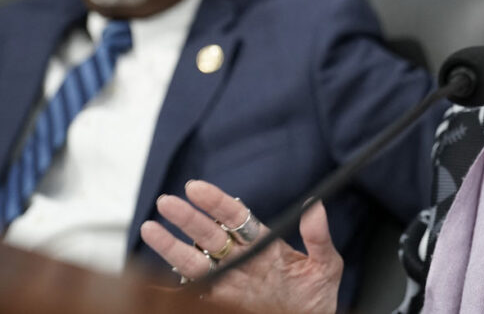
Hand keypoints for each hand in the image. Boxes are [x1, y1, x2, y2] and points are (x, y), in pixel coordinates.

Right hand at [140, 180, 343, 313]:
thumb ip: (318, 237)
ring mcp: (230, 282)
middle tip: (166, 203)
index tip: (195, 188)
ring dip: (172, 247)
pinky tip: (154, 280)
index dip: (215, 202)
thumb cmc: (318, 297)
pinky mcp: (222, 302)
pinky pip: (195, 292)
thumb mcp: (326, 265)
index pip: (235, 217)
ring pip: (196, 262)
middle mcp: (242, 260)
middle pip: (209, 234)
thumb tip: (316, 205)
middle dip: (187, 219)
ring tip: (150, 230)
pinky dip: (173, 286)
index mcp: (264, 244)